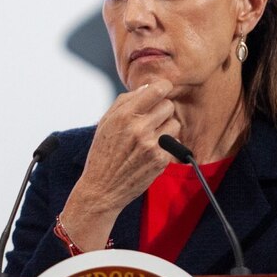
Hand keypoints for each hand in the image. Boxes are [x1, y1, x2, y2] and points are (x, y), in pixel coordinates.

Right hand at [59, 80, 179, 249]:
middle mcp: (139, 127)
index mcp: (124, 114)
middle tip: (151, 119)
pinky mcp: (161, 160)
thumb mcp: (106, 122)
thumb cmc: (103, 153)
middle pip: (168, 105)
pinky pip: (174, 143)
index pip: (157, 90)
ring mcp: (152, 145)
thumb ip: (125, 101)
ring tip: (151, 136)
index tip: (162, 91)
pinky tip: (151, 151)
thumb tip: (148, 88)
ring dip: (166, 128)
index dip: (163, 88)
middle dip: (162, 110)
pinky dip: (166, 145)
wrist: (102, 188)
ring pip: (174, 123)